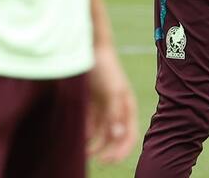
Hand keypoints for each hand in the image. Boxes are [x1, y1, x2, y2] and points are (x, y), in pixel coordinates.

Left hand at [86, 44, 137, 163]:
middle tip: (96, 160)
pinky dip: (86, 134)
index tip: (110, 161)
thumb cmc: (105, 67)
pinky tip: (78, 140)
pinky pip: (89, 125)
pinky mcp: (90, 105)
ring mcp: (103, 108)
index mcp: (127, 107)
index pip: (129, 135)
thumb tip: (118, 136)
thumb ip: (115, 113)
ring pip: (101, 134)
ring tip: (84, 153)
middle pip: (114, 138)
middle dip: (107, 150)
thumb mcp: (112, 90)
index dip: (122, 150)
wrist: (90, 49)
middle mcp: (116, 110)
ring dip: (95, 145)